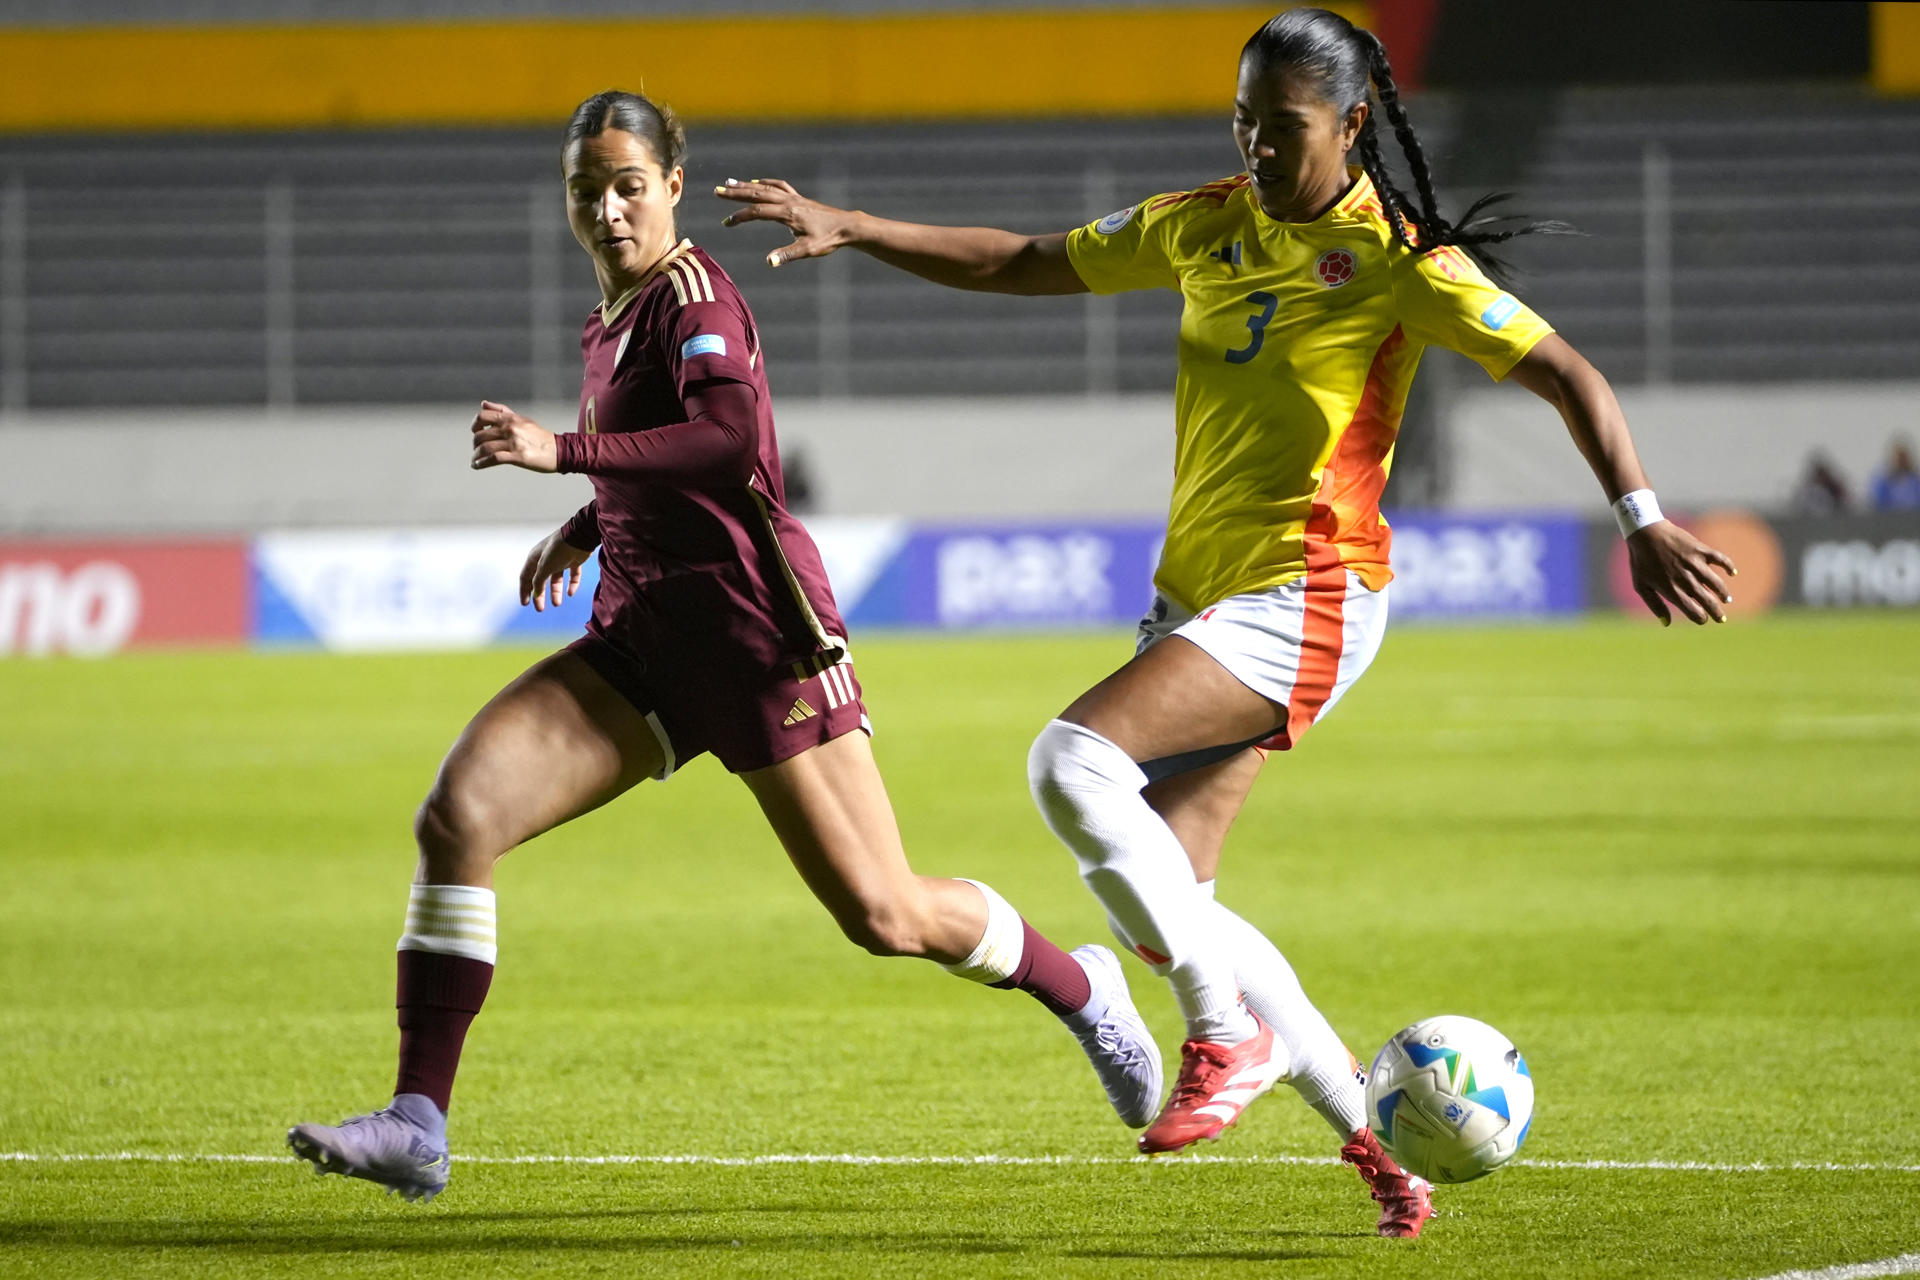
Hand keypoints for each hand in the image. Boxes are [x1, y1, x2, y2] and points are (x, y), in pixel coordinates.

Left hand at [471, 401, 556, 472]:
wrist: (558, 450)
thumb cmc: (540, 436)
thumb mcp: (521, 419)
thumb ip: (502, 411)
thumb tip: (484, 404)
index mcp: (510, 419)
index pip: (482, 416)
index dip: (475, 424)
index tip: (475, 432)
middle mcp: (510, 428)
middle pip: (481, 435)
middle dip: (475, 444)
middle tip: (477, 450)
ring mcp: (514, 443)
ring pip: (485, 448)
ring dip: (476, 456)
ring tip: (475, 460)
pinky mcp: (518, 456)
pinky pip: (494, 459)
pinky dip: (482, 463)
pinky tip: (477, 466)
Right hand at [519, 528, 589, 611]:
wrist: (579, 536)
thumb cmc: (558, 549)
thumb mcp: (544, 567)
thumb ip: (538, 581)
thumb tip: (536, 595)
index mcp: (535, 558)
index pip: (525, 577)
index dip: (524, 591)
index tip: (525, 604)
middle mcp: (546, 559)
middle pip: (540, 580)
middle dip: (539, 595)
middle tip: (540, 609)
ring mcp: (560, 560)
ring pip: (556, 579)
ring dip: (555, 592)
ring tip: (557, 604)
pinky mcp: (574, 561)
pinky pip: (572, 576)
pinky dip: (571, 584)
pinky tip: (571, 593)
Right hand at [715, 178, 854, 266]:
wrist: (847, 226)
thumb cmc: (828, 239)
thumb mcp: (808, 250)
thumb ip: (788, 255)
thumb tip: (769, 262)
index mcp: (788, 214)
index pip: (757, 211)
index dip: (740, 216)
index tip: (726, 222)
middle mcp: (788, 202)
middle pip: (757, 193)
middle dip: (736, 193)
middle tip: (717, 191)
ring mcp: (794, 198)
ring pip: (765, 187)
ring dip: (746, 185)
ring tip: (729, 183)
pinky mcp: (799, 198)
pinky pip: (778, 186)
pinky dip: (765, 182)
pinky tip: (756, 181)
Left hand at [1627, 521, 1736, 625]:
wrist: (1645, 532)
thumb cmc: (1641, 561)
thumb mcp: (1641, 586)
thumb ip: (1655, 605)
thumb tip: (1667, 623)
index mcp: (1671, 589)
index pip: (1692, 610)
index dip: (1700, 618)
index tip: (1704, 619)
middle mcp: (1685, 578)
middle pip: (1706, 600)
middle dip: (1716, 611)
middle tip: (1721, 618)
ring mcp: (1694, 563)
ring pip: (1716, 583)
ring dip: (1723, 593)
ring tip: (1727, 599)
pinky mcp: (1700, 550)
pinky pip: (1719, 559)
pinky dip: (1728, 565)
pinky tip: (1733, 573)